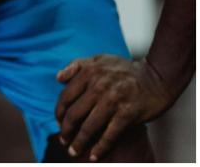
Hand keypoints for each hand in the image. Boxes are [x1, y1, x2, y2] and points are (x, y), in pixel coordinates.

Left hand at [55, 54, 170, 160]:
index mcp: (88, 73)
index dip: (59, 113)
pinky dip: (100, 147)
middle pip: (75, 114)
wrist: (157, 76)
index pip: (66, 97)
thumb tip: (58, 78)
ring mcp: (113, 101)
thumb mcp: (98, 59)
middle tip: (63, 140)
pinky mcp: (128, 114)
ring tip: (74, 151)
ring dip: (80, 142)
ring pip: (89, 127)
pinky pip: (110, 135)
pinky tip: (94, 155)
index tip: (58, 123)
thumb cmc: (126, 69)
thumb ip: (76, 66)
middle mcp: (99, 86)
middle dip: (66, 131)